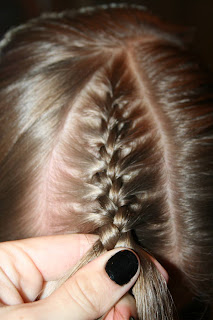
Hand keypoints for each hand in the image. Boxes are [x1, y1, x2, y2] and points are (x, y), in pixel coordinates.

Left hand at [0, 234, 139, 318]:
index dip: (115, 255)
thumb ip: (79, 296)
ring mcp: (35, 305)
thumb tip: (122, 263)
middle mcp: (24, 280)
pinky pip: (77, 315)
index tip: (150, 270)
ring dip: (108, 312)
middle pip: (85, 274)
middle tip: (131, 312)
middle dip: (113, 293)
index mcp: (11, 263)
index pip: (76, 246)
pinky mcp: (44, 319)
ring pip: (85, 300)